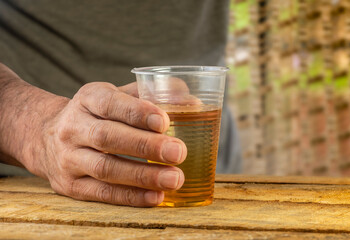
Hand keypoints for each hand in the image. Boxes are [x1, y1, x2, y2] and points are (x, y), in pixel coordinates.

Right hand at [32, 82, 186, 206]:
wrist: (48, 136)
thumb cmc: (97, 115)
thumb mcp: (116, 96)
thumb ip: (151, 95)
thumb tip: (191, 102)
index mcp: (88, 99)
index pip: (111, 104)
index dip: (137, 113)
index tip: (165, 121)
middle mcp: (73, 127)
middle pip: (108, 137)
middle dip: (145, 146)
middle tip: (178, 152)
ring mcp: (68, 158)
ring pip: (105, 168)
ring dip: (142, 176)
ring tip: (174, 179)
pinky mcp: (70, 185)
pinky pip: (102, 193)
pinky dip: (131, 196)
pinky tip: (156, 196)